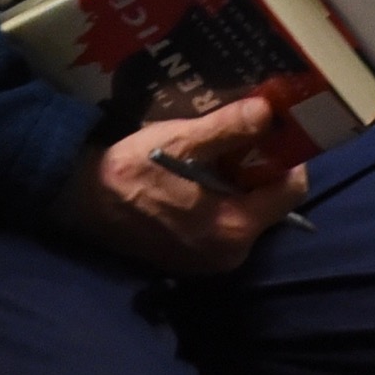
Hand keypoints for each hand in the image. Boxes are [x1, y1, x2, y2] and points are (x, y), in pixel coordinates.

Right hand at [52, 97, 310, 275]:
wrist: (82, 201)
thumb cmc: (133, 170)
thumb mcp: (182, 141)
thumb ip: (229, 129)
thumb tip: (268, 111)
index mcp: (235, 227)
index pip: (291, 189)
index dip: (286, 156)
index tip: (270, 131)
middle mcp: (231, 254)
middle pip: (269, 204)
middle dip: (259, 170)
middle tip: (239, 137)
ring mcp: (211, 262)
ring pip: (246, 215)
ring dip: (238, 185)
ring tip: (216, 153)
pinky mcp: (192, 262)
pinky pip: (223, 228)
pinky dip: (219, 203)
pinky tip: (197, 178)